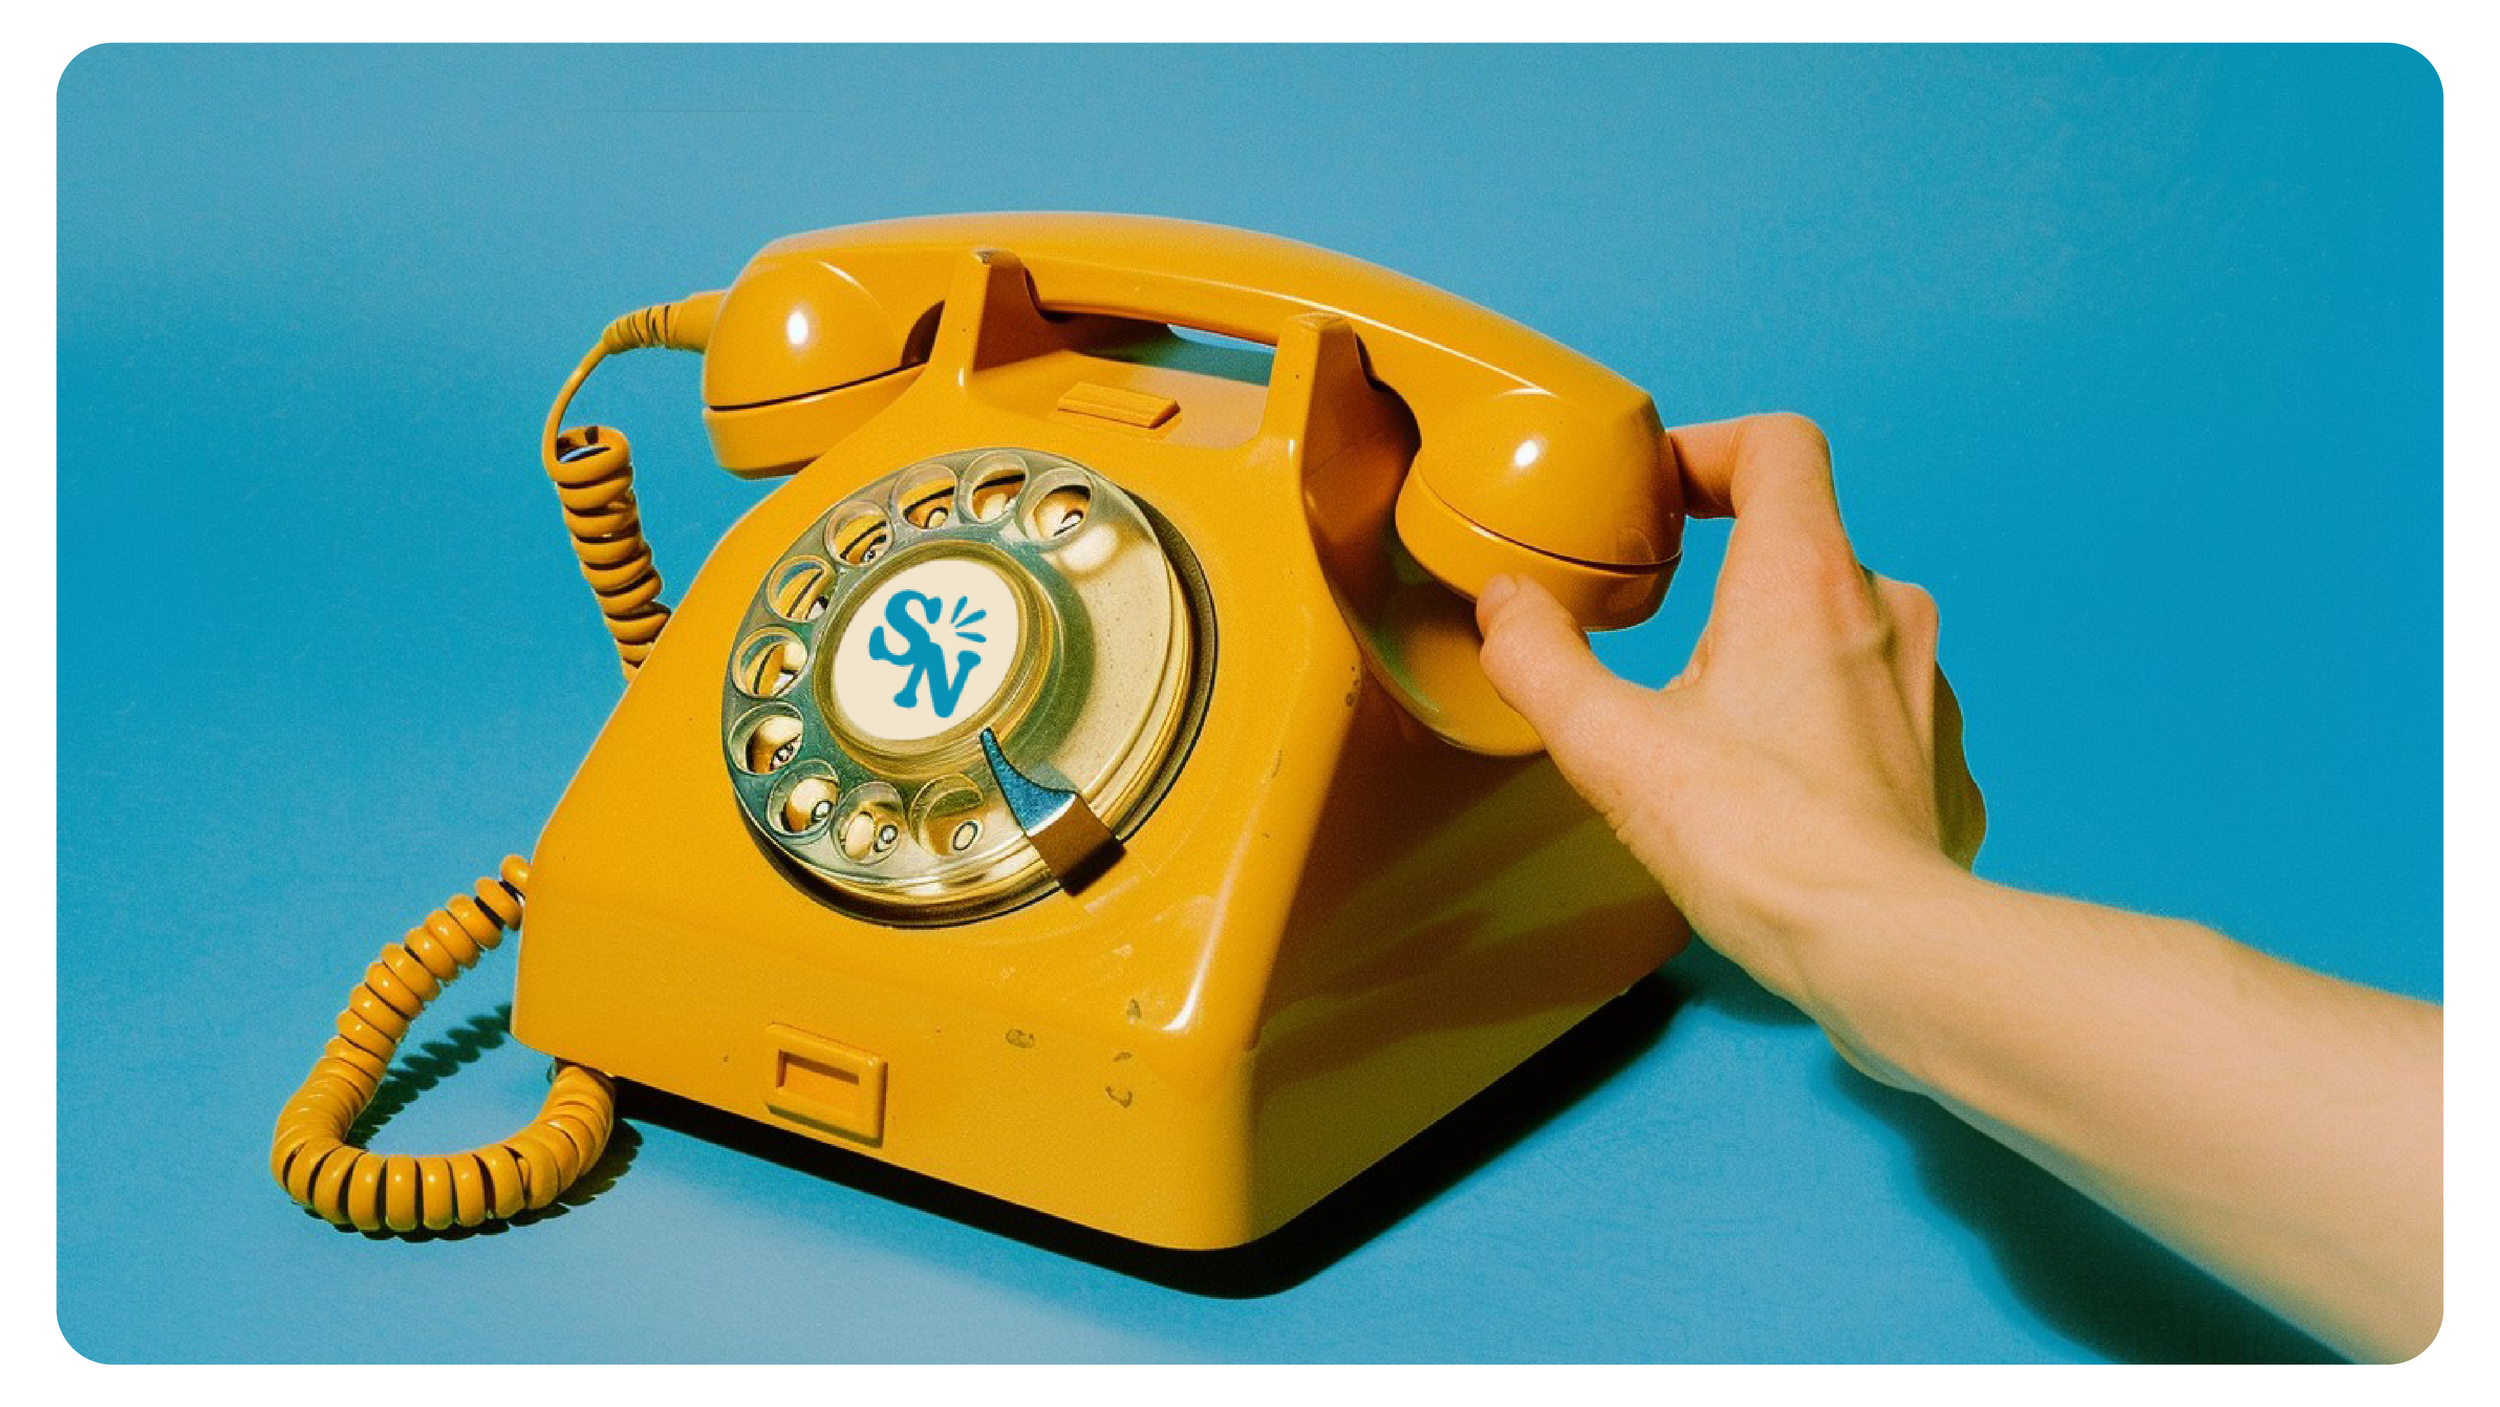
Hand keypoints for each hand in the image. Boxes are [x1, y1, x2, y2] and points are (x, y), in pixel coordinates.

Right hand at [1475, 413, 1985, 1015]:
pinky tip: (1776, 784)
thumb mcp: (1612, 746)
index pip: (1777, 444)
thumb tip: (1506, 608)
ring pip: (1840, 622)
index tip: (1659, 498)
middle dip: (1726, 568)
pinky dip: (1822, 719)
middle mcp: (1883, 607)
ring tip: (1716, 717)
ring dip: (1777, 646)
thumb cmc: (1762, 845)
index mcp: (1803, 575)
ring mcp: (1926, 681)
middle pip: (1802, 535)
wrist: (1881, 946)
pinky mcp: (1940, 753)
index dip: (1708, 450)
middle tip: (1662, 622)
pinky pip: (1876, 702)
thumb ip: (1540, 660)